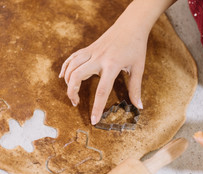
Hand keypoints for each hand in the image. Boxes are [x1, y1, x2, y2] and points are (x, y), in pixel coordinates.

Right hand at [58, 0, 175, 124]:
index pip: (102, 91)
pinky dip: (65, 68)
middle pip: (77, 77)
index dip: (96, 107)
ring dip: (68, 82)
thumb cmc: (136, 46)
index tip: (93, 120)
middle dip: (72, 93)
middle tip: (76, 103)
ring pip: (72, 67)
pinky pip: (72, 58)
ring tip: (73, 94)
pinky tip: (63, 77)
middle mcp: (98, 58)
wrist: (131, 25)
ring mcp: (91, 52)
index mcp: (112, 65)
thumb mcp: (138, 68)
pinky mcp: (88, 48)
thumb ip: (136, 88)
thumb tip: (138, 106)